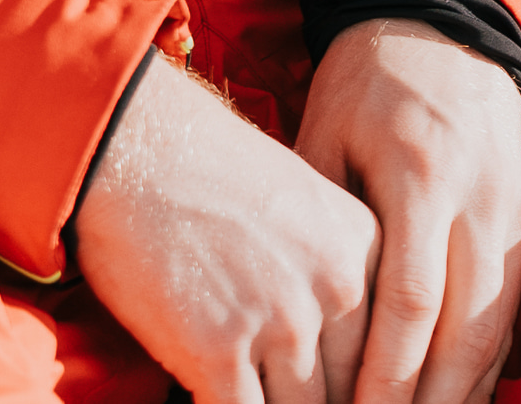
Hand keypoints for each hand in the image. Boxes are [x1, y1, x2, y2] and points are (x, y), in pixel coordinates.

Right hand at [74, 54, 379, 403]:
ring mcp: (282, 319)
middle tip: (291, 396)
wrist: (136, 142)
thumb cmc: (207, 173)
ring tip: (253, 391)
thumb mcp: (303, 207)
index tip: (346, 395)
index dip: (361, 388)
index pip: (384, 351)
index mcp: (366, 249)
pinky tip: (211, 395)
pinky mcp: (220, 350)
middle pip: (346, 392)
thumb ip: (330, 276)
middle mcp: (338, 285)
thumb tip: (330, 352)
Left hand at [292, 17, 520, 403]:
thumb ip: (321, 219)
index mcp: (422, 175)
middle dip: (427, 400)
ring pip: (496, 327)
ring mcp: (512, 212)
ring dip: (460, 392)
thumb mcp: (325, 133)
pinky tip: (455, 397)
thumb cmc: (367, 82)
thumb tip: (295, 315)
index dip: (387, 372)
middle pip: (463, 329)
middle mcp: (479, 200)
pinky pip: (510, 308)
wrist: (447, 23)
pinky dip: (485, 361)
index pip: (411, 299)